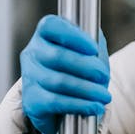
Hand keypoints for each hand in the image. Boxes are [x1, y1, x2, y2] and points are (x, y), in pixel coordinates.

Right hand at [20, 15, 110, 133]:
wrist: (65, 105)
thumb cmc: (79, 72)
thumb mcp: (90, 54)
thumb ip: (94, 44)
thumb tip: (96, 42)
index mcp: (45, 35)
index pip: (51, 26)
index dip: (73, 36)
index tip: (93, 48)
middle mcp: (33, 53)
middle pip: (57, 56)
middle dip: (86, 67)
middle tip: (103, 76)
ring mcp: (30, 77)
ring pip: (59, 81)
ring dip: (87, 89)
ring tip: (104, 96)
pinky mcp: (31, 101)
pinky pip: (56, 102)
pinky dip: (80, 105)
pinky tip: (95, 107)